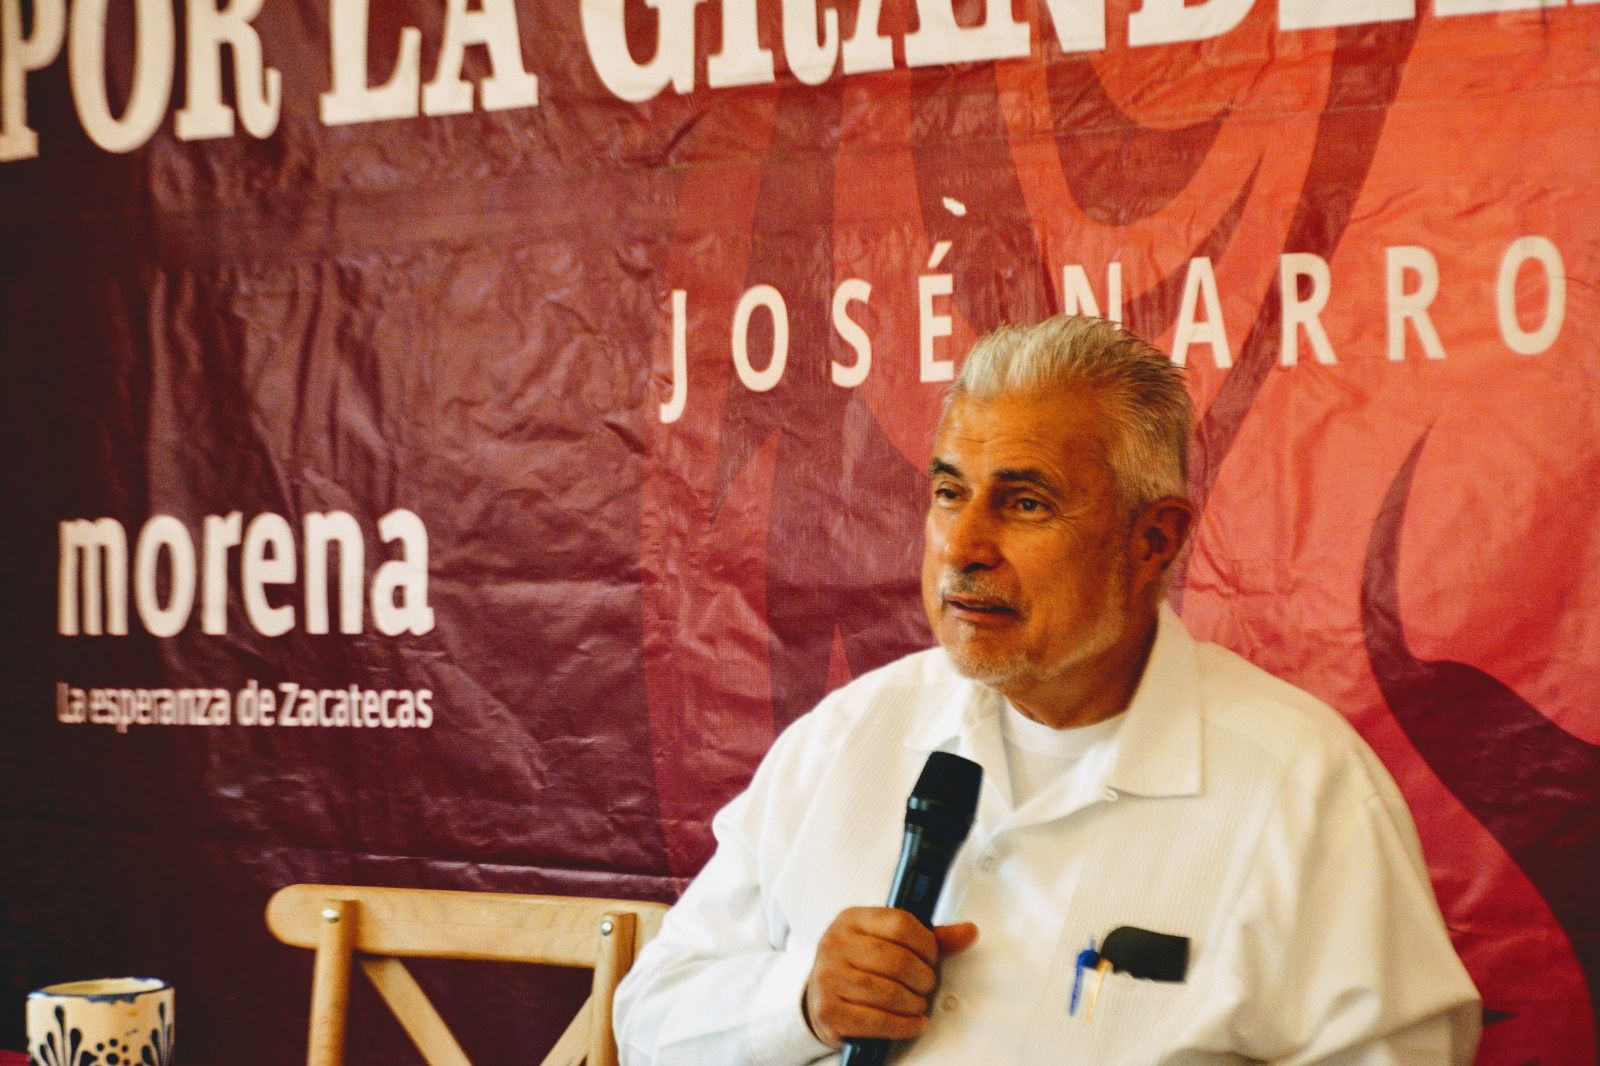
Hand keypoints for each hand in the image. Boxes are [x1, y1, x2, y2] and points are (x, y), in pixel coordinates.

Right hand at [802, 907, 978, 1048]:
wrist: (819, 997)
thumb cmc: (860, 966)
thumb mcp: (887, 942)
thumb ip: (928, 938)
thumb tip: (969, 932)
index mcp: (852, 919)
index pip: (900, 923)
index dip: (927, 944)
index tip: (932, 958)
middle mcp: (835, 944)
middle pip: (898, 960)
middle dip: (923, 978)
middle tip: (927, 985)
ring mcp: (828, 977)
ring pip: (889, 992)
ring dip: (915, 1003)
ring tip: (918, 1004)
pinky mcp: (828, 1010)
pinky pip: (877, 1020)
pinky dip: (904, 1025)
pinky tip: (915, 1022)